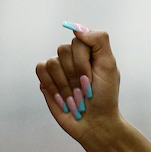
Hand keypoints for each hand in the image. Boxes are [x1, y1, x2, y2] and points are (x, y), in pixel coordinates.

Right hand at [35, 24, 121, 141]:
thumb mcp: (109, 67)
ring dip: (66, 84)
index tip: (93, 78)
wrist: (94, 122)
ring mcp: (59, 67)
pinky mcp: (46, 78)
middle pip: (63, 51)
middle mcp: (73, 56)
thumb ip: (99, 42)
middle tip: (85, 89)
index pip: (78, 41)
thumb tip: (77, 29)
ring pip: (53, 62)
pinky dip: (53, 86)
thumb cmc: (105, 96)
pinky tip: (63, 98)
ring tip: (76, 97)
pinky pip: (41, 70)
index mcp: (90, 51)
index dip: (83, 62)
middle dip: (75, 75)